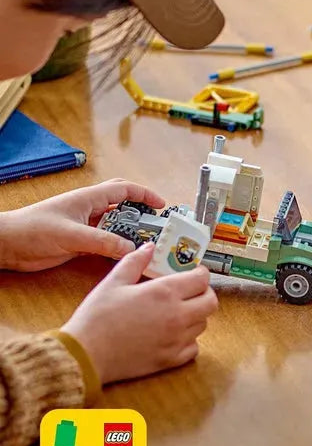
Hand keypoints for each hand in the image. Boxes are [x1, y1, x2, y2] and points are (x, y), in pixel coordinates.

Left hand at [0, 179, 164, 271]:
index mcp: (89, 198)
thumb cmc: (32, 230)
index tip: (162, 206)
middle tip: (157, 224)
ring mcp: (85, 226)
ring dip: (130, 233)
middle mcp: (90, 210)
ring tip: (147, 243)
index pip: (124, 189)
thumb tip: (131, 248)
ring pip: (115, 226)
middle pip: (122, 204)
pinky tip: (126, 256)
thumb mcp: (71, 235)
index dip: (145, 195)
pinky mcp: (80, 243)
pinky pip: (106, 242)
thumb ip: (103, 242)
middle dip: (141, 211)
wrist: (6, 244)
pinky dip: (118, 247)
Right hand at [62, 243, 217, 383]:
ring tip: (177, 312)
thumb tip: (149, 247)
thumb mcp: (113, 282)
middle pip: (211, 302)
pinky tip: (172, 334)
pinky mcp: (171, 360)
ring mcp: (176, 339)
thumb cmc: (96, 318)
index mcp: (164, 292)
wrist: (84, 355)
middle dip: (204, 293)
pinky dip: (188, 340)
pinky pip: (194, 347)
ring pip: (203, 324)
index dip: (199, 273)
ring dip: (195, 315)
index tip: (192, 273)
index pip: (202, 279)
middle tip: (190, 292)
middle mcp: (177, 315)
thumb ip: (135, 261)